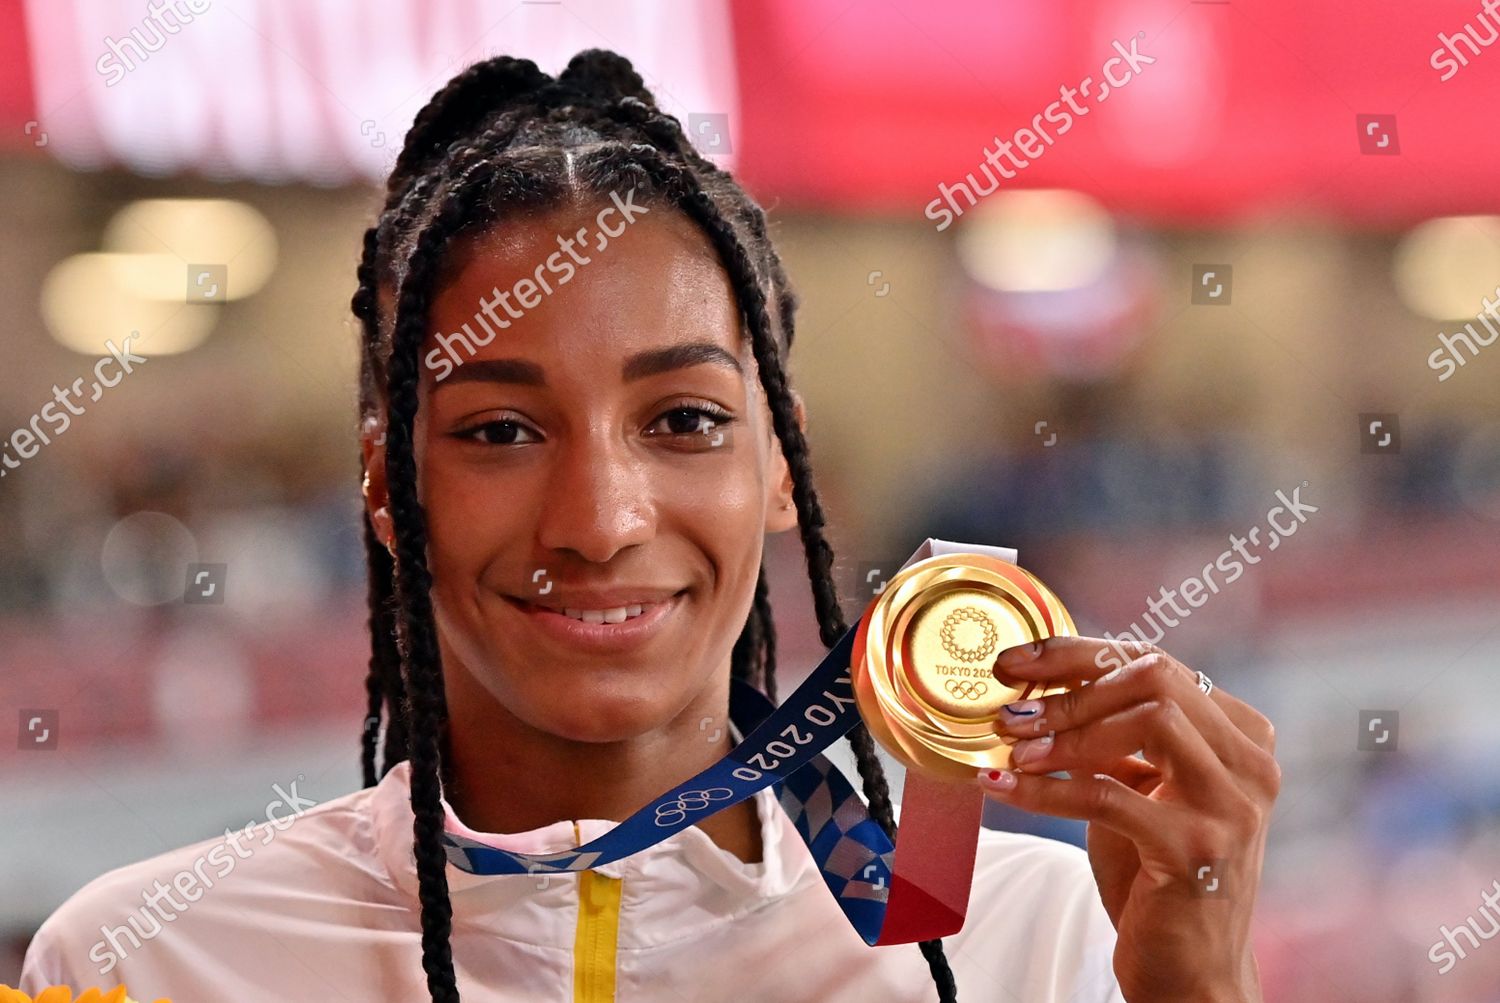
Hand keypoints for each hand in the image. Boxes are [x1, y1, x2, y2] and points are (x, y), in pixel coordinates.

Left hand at [978, 637, 1278, 1002]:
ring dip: (1064, 733)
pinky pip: (1109, 795)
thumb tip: (1036, 683)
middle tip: (1009, 711)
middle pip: (1154, 680)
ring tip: (1011, 749)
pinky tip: (1003, 787)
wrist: (1190, 971)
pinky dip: (1046, 789)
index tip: (1014, 662)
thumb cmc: (1155, 874)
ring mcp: (1232, 806)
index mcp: (1241, 736)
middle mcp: (1250, 764)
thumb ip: (1112, 735)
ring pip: (1144, 724)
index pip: (1155, 664)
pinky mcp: (1198, 850)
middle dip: (1069, 689)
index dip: (1077, 654)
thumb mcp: (1139, 787)